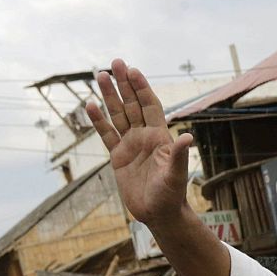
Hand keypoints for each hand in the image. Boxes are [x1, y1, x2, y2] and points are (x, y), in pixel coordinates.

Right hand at [85, 59, 191, 227]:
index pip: (150, 106)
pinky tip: (90, 105)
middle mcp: (144, 137)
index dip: (142, 88)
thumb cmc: (171, 195)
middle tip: (115, 62)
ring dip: (109, 96)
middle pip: (132, 105)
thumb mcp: (175, 175)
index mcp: (160, 137)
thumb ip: (178, 155)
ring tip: (99, 75)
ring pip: (118, 115)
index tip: (133, 70)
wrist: (158, 213)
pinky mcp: (118, 157)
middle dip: (124, 84)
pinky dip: (98, 121)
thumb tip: (187, 136)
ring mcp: (130, 145)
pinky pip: (106, 134)